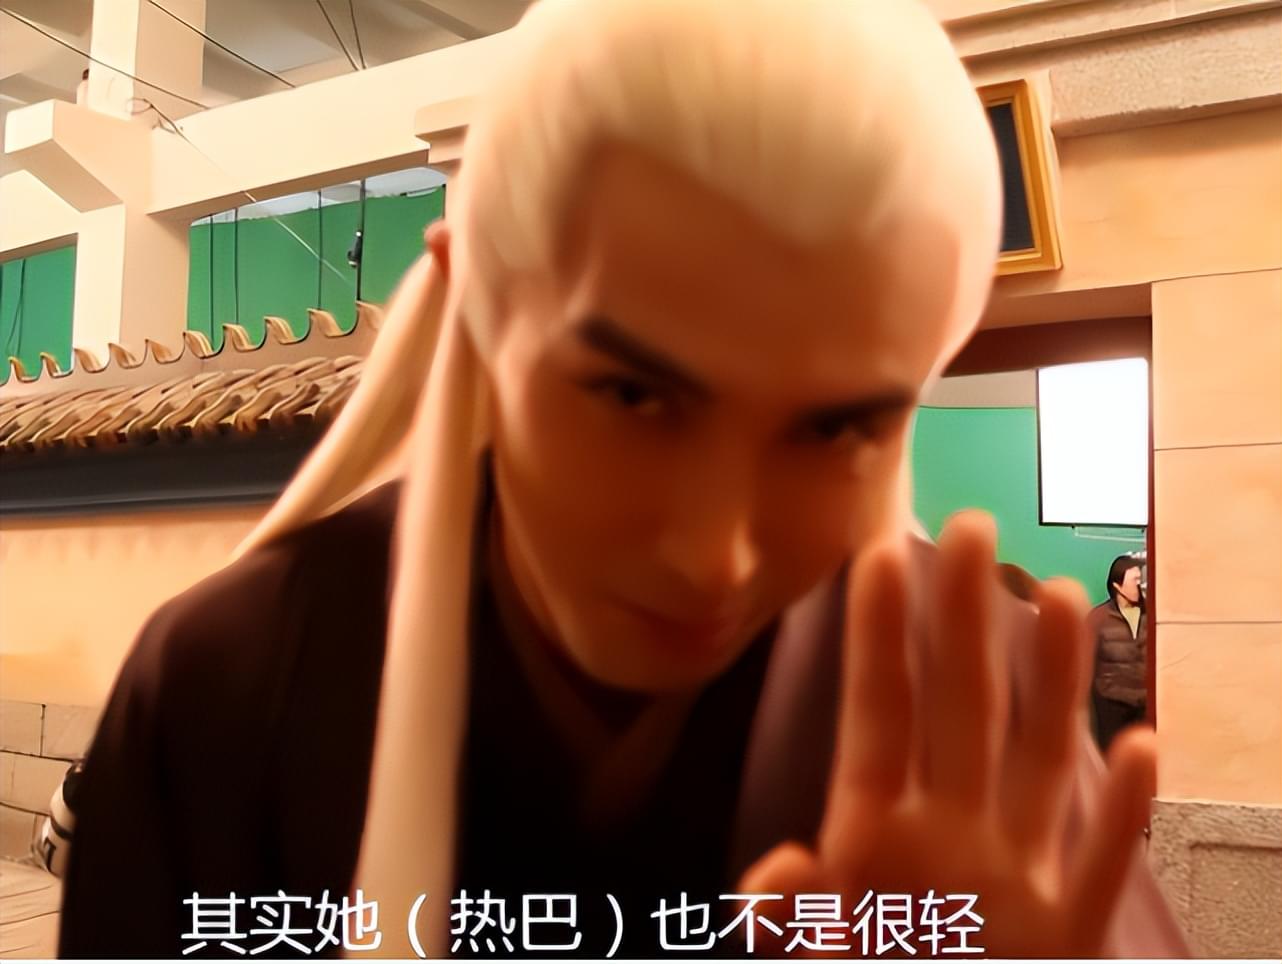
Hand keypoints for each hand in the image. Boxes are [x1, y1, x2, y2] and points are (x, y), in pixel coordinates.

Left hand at [740, 511, 1156, 956]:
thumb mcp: (810, 961)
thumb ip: (790, 919)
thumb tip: (771, 874)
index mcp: (876, 837)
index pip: (877, 714)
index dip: (878, 637)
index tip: (877, 554)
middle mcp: (949, 836)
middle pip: (959, 709)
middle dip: (964, 621)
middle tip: (970, 526)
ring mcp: (1010, 879)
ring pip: (1038, 762)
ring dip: (1055, 685)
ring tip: (1062, 598)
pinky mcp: (1060, 935)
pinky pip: (1098, 866)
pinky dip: (1127, 816)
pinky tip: (1148, 747)